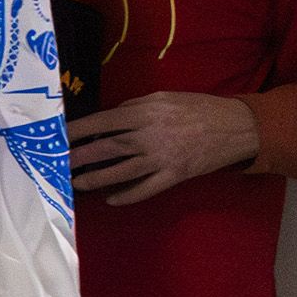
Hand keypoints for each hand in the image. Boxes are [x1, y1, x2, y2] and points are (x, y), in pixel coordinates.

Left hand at [71, 91, 260, 204]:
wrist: (238, 126)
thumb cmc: (200, 108)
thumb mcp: (166, 97)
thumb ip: (136, 105)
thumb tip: (110, 118)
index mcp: (147, 112)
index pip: (104, 121)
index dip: (79, 130)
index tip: (59, 136)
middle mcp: (151, 135)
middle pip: (108, 148)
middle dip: (79, 157)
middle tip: (58, 164)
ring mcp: (163, 158)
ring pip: (122, 171)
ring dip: (96, 179)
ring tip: (77, 183)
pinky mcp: (175, 175)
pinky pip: (146, 189)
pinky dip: (127, 196)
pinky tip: (111, 200)